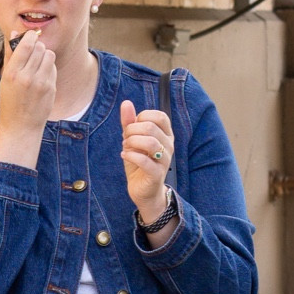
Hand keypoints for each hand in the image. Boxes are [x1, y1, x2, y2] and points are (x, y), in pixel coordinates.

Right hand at [0, 29, 55, 167]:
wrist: (21, 126)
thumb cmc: (10, 101)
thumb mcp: (5, 78)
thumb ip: (10, 55)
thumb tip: (14, 33)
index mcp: (12, 73)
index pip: (27, 45)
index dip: (30, 36)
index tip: (30, 36)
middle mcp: (27, 77)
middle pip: (40, 48)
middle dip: (37, 47)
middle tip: (33, 52)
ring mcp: (41, 83)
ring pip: (49, 55)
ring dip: (44, 55)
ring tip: (37, 63)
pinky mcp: (51, 88)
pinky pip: (53, 68)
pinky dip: (48, 67)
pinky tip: (41, 75)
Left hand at [119, 99, 173, 224]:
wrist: (143, 190)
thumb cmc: (139, 162)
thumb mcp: (132, 140)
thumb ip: (129, 122)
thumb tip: (126, 102)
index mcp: (166, 134)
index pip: (159, 116)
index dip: (142, 117)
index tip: (133, 127)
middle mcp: (169, 145)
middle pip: (151, 127)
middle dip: (132, 131)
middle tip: (126, 140)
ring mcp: (165, 160)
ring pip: (150, 142)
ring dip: (132, 142)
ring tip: (126, 147)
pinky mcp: (157, 174)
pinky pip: (144, 160)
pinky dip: (130, 155)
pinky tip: (124, 155)